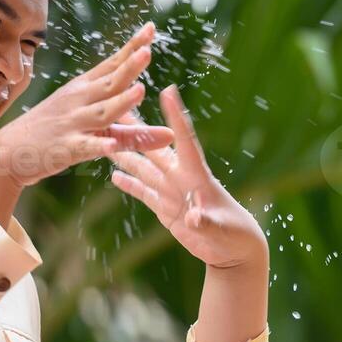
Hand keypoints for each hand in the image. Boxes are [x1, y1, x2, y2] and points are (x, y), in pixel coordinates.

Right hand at [0, 23, 172, 188]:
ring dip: (121, 101)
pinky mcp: (65, 148)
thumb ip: (135, 133)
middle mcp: (78, 101)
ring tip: (139, 90)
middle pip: (110, 82)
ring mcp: (71, 124)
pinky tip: (110, 145)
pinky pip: (84, 146)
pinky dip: (98, 145)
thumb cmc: (53, 134)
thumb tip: (172, 133)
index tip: (151, 28)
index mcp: (84, 89)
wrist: (8, 152)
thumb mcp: (92, 128)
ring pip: (102, 112)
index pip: (112, 64)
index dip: (132, 47)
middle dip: (129, 66)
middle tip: (148, 50)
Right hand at [108, 85, 267, 269]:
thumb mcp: (221, 228)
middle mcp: (181, 178)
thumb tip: (193, 218)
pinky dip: (130, 184)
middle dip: (137, 128)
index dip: (176, 117)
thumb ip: (206, 222)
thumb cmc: (235, 234)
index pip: (184, 140)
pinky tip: (114, 175)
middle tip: (118, 106)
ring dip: (126, 152)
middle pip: (154, 148)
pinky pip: (144, 192)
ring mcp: (171, 192)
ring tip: (107, 137)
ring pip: (144, 167)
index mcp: (197, 176)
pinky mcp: (165, 207)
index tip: (168, 91)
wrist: (233, 251)